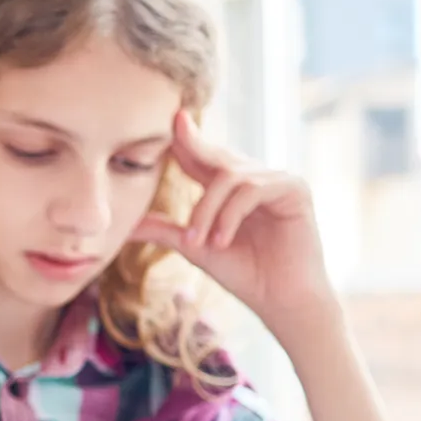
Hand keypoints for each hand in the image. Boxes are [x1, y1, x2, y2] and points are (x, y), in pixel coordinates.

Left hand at [130, 110, 336, 336]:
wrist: (281, 300)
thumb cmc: (243, 274)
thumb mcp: (194, 247)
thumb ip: (165, 229)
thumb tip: (125, 224)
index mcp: (231, 188)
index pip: (202, 158)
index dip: (185, 141)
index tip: (168, 121)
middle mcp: (255, 178)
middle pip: (217, 156)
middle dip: (193, 146)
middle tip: (175, 129)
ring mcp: (277, 181)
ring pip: (229, 177)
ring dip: (206, 210)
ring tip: (197, 241)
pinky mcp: (294, 189)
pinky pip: (252, 190)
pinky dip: (230, 214)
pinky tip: (220, 240)